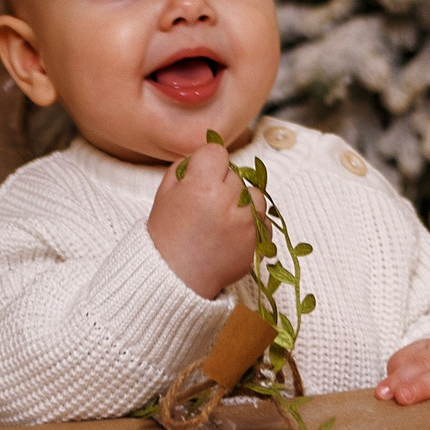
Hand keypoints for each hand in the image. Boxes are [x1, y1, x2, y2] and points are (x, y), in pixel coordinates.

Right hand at [148, 132, 256, 297]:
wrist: (175, 278)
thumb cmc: (167, 236)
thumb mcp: (165, 193)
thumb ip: (185, 166)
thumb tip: (205, 155)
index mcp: (202, 185)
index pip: (217, 152)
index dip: (207, 163)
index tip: (200, 176)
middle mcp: (228, 201)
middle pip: (235, 174)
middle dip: (222, 183)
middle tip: (205, 204)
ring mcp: (246, 223)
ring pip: (255, 193)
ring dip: (242, 200)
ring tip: (221, 217)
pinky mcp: (258, 241)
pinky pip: (264, 219)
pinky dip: (251, 222)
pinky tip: (231, 232)